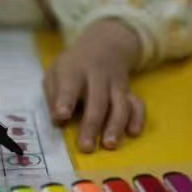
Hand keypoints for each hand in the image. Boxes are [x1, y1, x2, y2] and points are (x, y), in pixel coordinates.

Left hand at [43, 20, 145, 152]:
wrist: (104, 44)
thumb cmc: (73, 67)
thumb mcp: (55, 72)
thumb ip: (53, 95)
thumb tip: (58, 120)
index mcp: (74, 71)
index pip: (69, 85)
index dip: (65, 100)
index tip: (61, 115)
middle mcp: (97, 76)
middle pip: (97, 100)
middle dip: (92, 124)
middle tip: (86, 147)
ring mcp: (116, 84)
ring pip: (120, 104)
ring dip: (116, 125)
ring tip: (110, 145)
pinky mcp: (129, 90)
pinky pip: (137, 104)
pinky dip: (138, 118)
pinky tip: (133, 133)